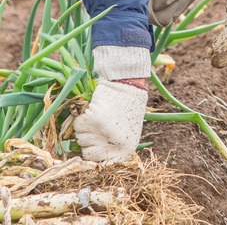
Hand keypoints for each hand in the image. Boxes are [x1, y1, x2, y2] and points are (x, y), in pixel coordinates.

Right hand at [74, 45, 150, 162]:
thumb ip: (115, 148)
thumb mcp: (127, 132)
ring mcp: (100, 133)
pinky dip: (80, 118)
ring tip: (99, 116)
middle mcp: (111, 146)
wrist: (127, 82)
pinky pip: (77, 125)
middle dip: (89, 143)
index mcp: (124, 151)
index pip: (102, 166)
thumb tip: (97, 162)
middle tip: (98, 128)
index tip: (93, 151)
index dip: (95, 158)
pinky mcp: (90, 120)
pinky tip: (93, 109)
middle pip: (87, 155)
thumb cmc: (128, 106)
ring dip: (85, 129)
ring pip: (80, 139)